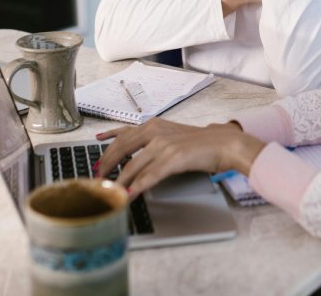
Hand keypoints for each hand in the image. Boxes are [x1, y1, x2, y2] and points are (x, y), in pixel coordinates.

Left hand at [93, 118, 264, 198]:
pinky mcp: (173, 159)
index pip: (122, 135)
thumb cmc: (202, 142)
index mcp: (154, 125)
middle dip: (107, 166)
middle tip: (98, 179)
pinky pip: (150, 176)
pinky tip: (130, 194)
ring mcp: (164, 145)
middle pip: (122, 150)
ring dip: (119, 181)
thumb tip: (137, 156)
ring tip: (109, 192)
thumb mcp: (173, 136)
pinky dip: (137, 186)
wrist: (224, 143)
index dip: (107, 147)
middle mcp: (156, 132)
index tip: (96, 154)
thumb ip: (154, 142)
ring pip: (133, 166)